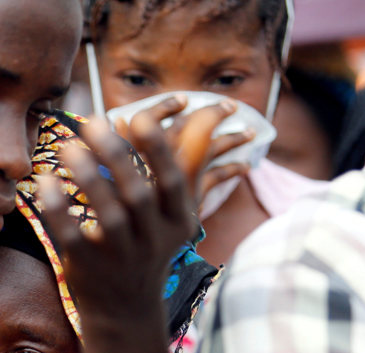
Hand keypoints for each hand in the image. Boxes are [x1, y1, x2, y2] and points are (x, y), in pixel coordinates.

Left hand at [39, 98, 233, 326]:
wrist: (125, 312)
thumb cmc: (145, 249)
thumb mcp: (171, 218)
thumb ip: (174, 171)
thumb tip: (173, 116)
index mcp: (176, 222)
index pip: (172, 181)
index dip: (157, 150)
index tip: (139, 117)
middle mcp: (152, 241)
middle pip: (139, 195)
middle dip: (117, 157)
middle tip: (92, 121)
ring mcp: (120, 258)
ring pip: (107, 216)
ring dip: (89, 178)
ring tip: (68, 147)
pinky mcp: (88, 269)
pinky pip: (72, 237)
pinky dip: (58, 210)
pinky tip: (44, 182)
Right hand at [115, 98, 254, 208]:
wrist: (129, 238)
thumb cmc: (116, 204)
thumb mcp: (114, 170)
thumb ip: (119, 144)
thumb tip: (120, 120)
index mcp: (142, 147)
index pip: (153, 118)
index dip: (167, 107)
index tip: (182, 101)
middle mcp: (166, 155)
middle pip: (193, 127)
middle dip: (213, 114)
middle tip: (231, 107)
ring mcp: (184, 174)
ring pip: (213, 148)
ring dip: (232, 139)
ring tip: (250, 133)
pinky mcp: (194, 194)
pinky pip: (217, 176)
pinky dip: (232, 169)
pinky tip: (244, 168)